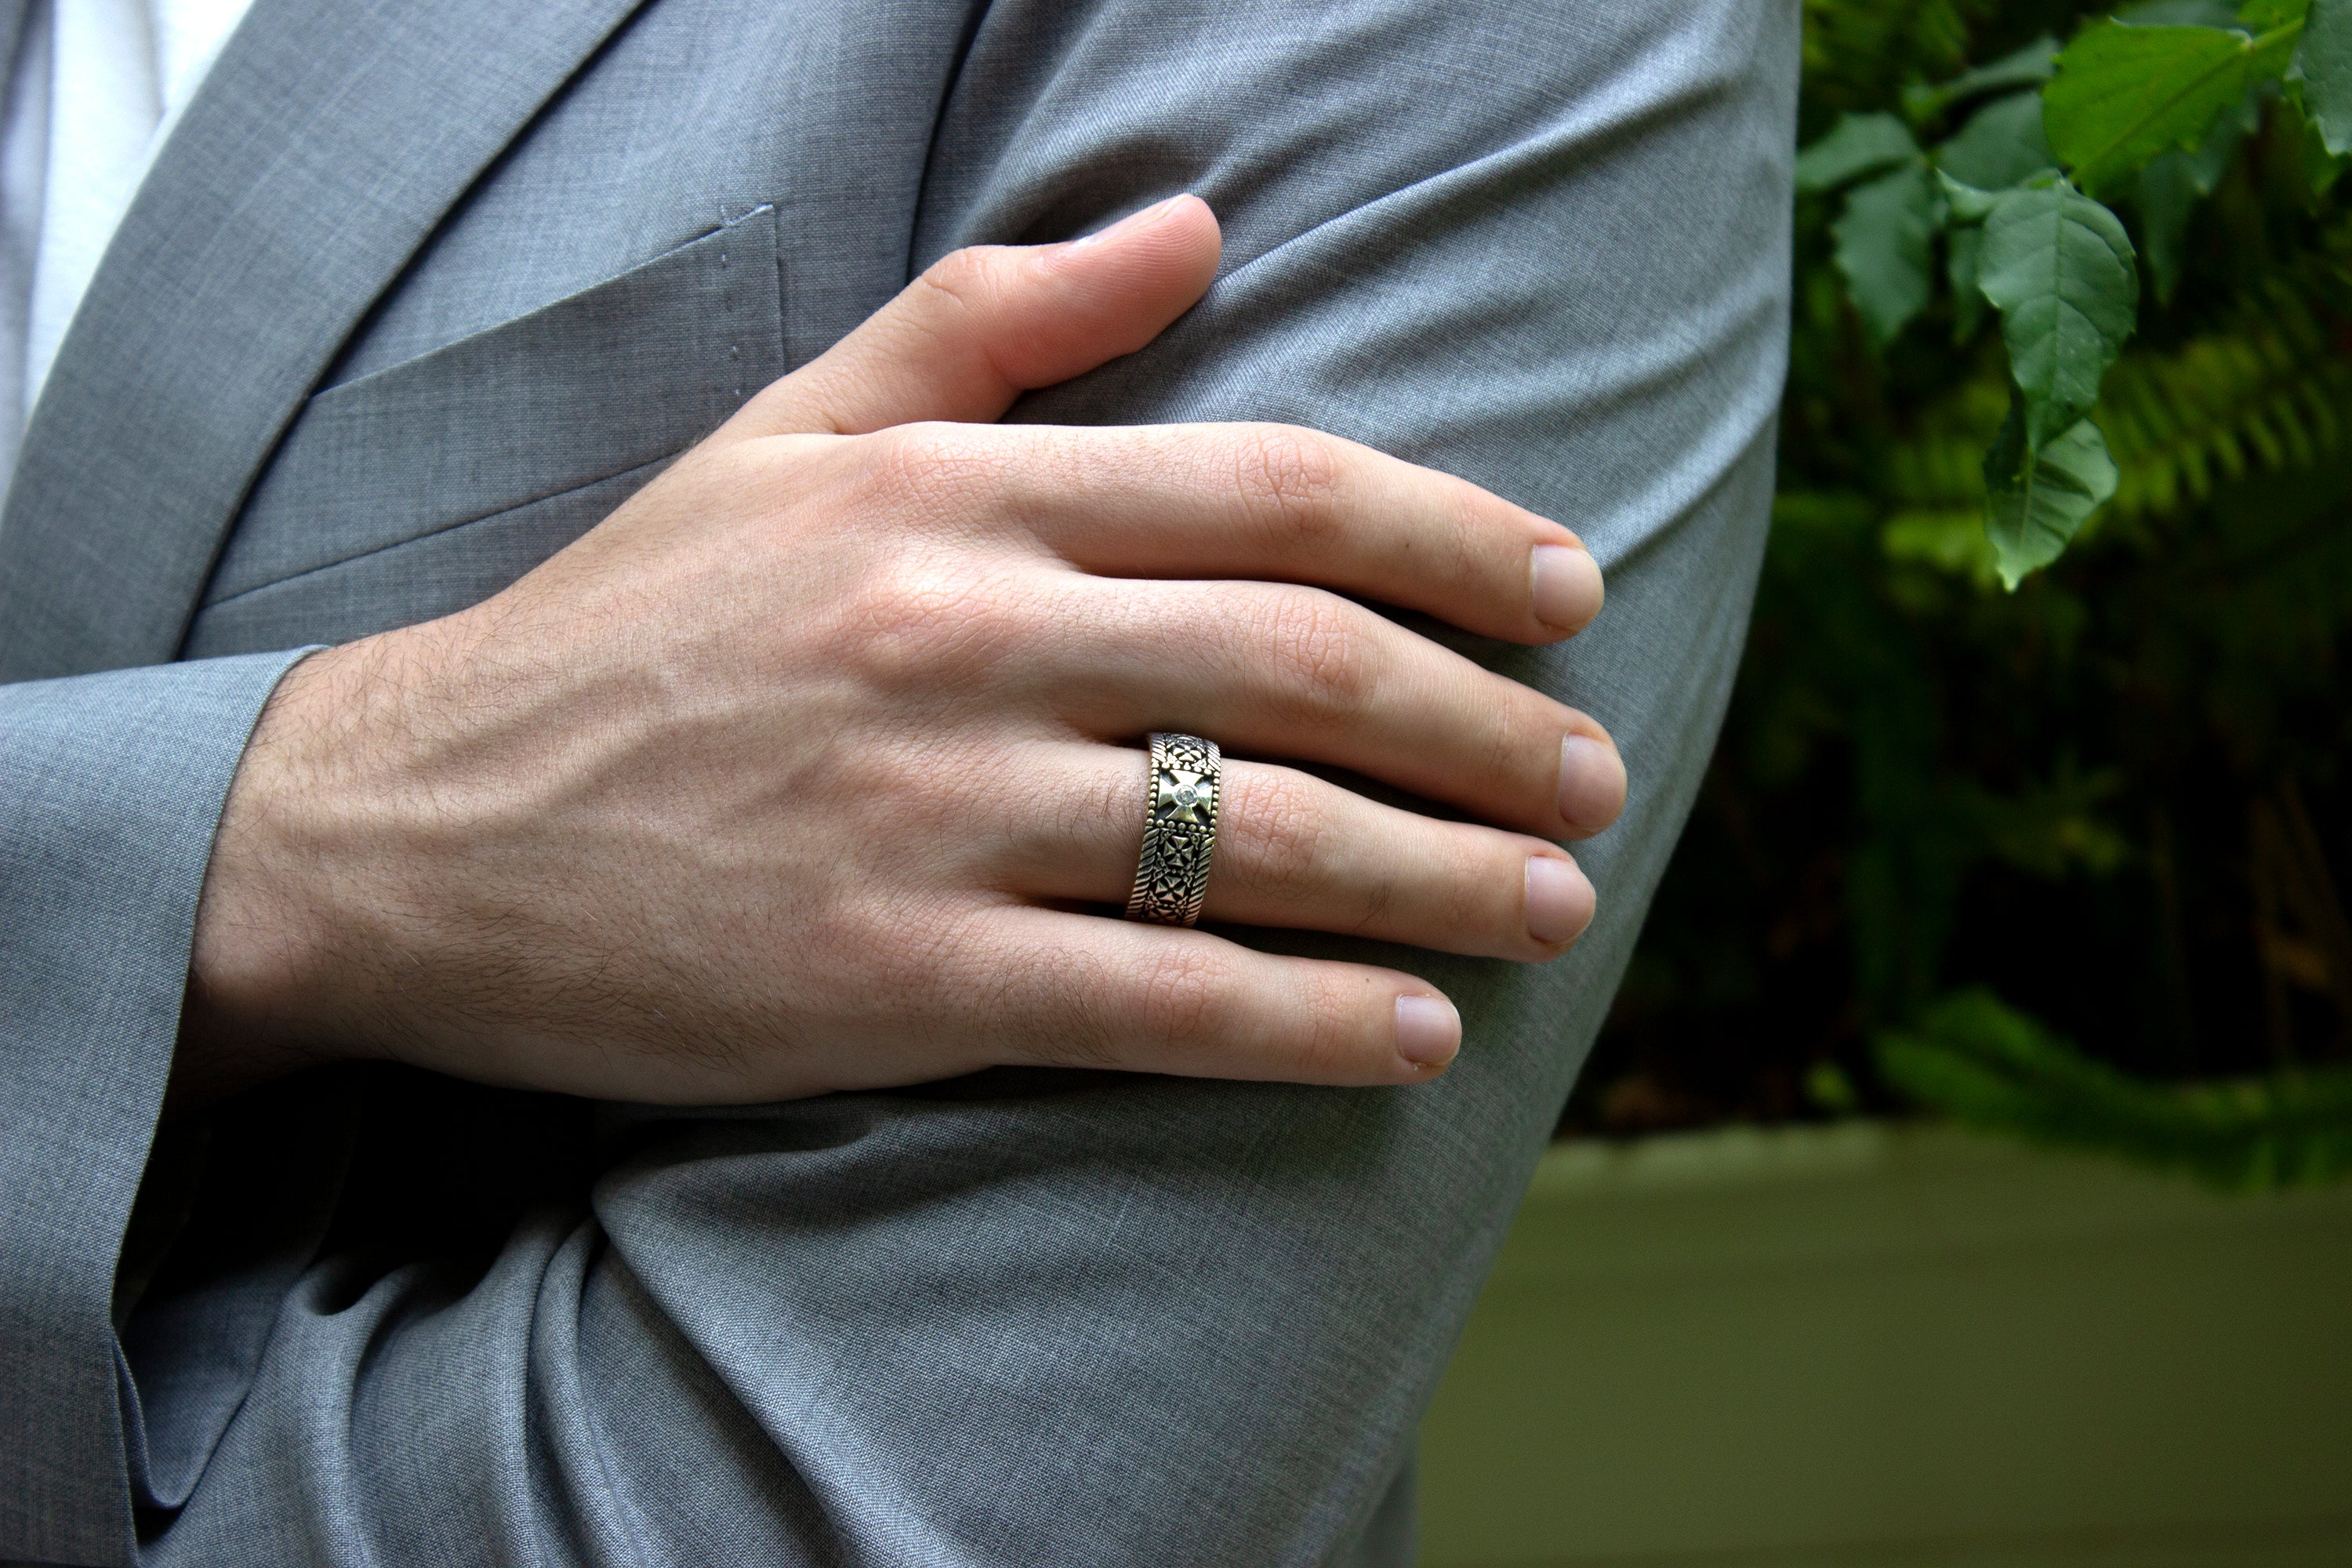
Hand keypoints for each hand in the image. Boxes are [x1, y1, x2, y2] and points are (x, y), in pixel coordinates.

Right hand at [179, 195, 1624, 1107]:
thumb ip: (997, 318)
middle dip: (1487, 725)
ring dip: (1440, 879)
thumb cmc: (626, 622)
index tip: (1569, 598)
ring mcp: (927, 810)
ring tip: (1553, 909)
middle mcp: (960, 633)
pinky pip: (1154, 1001)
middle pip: (1303, 664)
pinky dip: (1307, 1021)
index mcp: (956, 492)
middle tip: (1597, 776)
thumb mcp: (788, 424)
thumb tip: (1199, 222)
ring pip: (1252, 838)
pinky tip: (1411, 1038)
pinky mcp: (889, 975)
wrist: (408, 824)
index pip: (1279, 493)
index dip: (1458, 540)